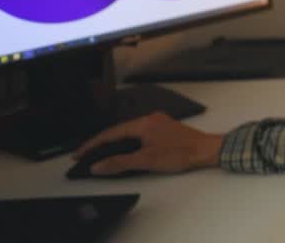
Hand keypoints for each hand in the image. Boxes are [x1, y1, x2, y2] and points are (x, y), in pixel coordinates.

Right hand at [71, 112, 224, 175]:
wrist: (206, 150)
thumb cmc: (181, 152)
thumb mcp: (146, 160)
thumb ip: (120, 163)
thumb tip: (99, 166)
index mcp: (143, 123)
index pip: (110, 133)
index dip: (92, 145)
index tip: (79, 154)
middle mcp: (149, 119)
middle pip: (118, 131)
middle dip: (100, 143)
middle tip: (84, 154)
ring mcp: (157, 122)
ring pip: (128, 132)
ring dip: (113, 142)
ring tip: (98, 153)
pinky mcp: (163, 128)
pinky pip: (138, 133)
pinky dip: (126, 142)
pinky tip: (122, 149)